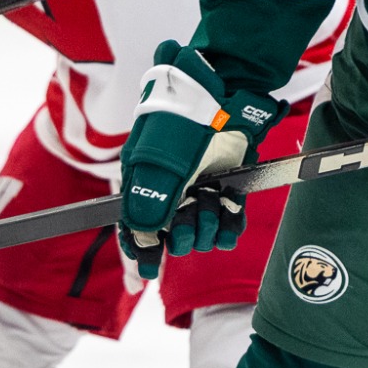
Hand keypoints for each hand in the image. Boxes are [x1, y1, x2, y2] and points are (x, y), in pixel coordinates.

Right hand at [118, 40, 284, 278]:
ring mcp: (200, 187)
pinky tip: (228, 224)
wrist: (223, 95)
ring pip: (202, 230)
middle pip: (173, 233)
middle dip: (184, 234)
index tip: (147, 273)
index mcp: (145, 182)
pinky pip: (228, 222)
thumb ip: (146, 204)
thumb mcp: (155, 164)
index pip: (137, 226)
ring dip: (209, 226)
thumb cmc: (181, 124)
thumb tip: (143, 238)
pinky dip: (229, 227)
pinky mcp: (227, 185)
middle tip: (193, 217)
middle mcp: (172, 189)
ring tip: (212, 204)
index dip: (141, 251)